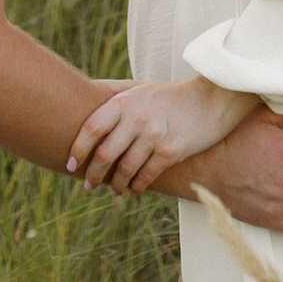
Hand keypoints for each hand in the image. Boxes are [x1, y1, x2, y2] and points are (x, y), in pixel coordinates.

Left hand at [66, 75, 246, 194]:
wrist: (211, 99)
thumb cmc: (169, 97)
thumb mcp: (138, 90)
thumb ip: (113, 96)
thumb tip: (82, 97)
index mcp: (124, 103)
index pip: (91, 128)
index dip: (78, 149)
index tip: (71, 165)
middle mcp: (137, 119)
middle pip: (105, 153)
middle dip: (94, 174)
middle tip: (88, 185)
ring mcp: (154, 136)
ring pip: (125, 169)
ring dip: (116, 185)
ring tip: (113, 191)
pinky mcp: (172, 151)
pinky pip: (147, 176)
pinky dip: (137, 186)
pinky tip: (134, 188)